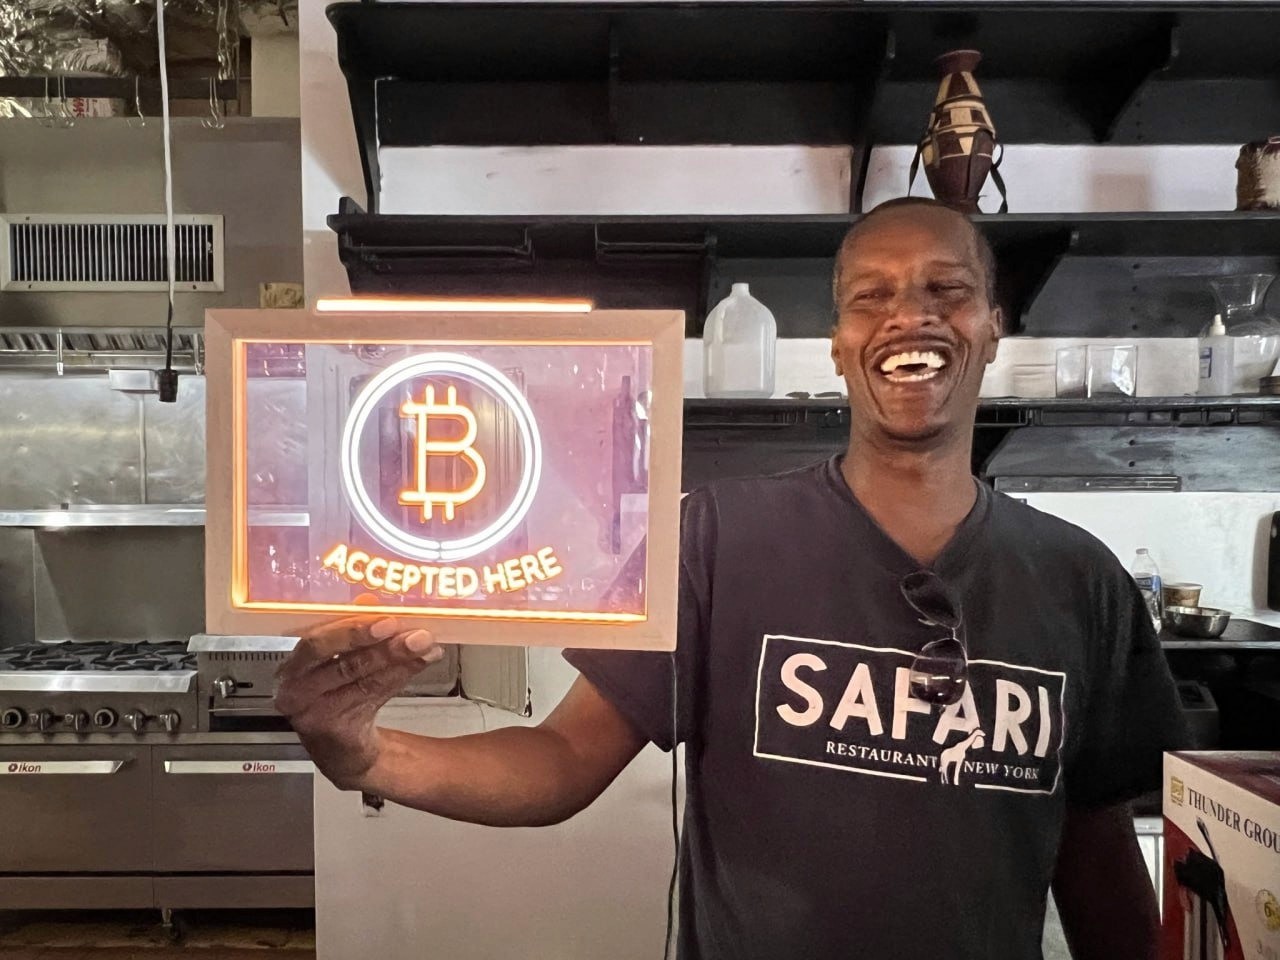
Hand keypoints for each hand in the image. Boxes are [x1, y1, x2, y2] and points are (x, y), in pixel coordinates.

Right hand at [275, 615, 442, 789]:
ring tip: (426, 646)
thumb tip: (372, 600)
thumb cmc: (339, 690)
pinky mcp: (334, 731)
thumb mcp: (343, 656)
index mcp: (294, 661)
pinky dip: (401, 677)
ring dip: (400, 661)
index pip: (318, 641)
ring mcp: (312, 713)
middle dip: (382, 648)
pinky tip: (422, 662)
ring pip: (362, 682)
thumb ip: (356, 632)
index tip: (388, 619)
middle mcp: (295, 688)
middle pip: (341, 664)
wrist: (339, 744)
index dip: (353, 629)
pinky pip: (372, 699)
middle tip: (416, 635)